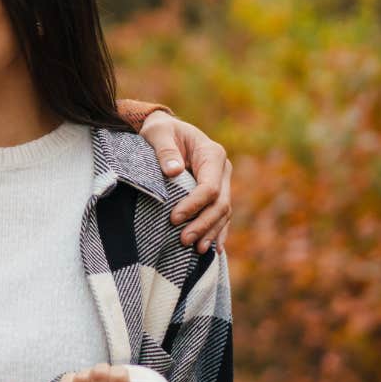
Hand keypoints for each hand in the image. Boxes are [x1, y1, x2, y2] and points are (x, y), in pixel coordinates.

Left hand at [138, 111, 232, 252]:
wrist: (166, 131)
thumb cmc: (160, 131)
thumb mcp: (157, 133)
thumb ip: (165, 150)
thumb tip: (172, 171)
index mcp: (212, 154)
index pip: (209, 186)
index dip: (194, 205)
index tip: (174, 218)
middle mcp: (222, 169)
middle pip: (220, 203)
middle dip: (203, 224)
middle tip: (183, 240)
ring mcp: (222, 182)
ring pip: (223, 213)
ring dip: (211, 232)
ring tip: (197, 250)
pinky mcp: (216, 193)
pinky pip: (221, 215)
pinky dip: (217, 232)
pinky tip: (212, 249)